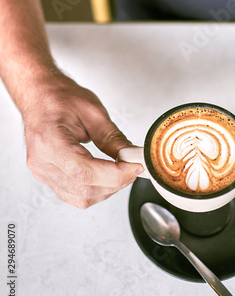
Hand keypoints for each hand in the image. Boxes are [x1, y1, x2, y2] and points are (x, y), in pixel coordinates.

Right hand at [23, 72, 142, 208]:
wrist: (40, 97)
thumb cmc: (59, 99)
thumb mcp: (92, 111)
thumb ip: (112, 137)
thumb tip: (130, 156)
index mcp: (49, 141)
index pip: (84, 171)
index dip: (114, 175)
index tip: (133, 167)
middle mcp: (42, 162)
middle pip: (84, 188)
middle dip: (116, 182)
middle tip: (133, 167)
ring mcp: (42, 173)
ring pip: (81, 197)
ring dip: (107, 189)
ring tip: (121, 171)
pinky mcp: (47, 178)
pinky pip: (74, 196)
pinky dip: (95, 191)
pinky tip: (106, 178)